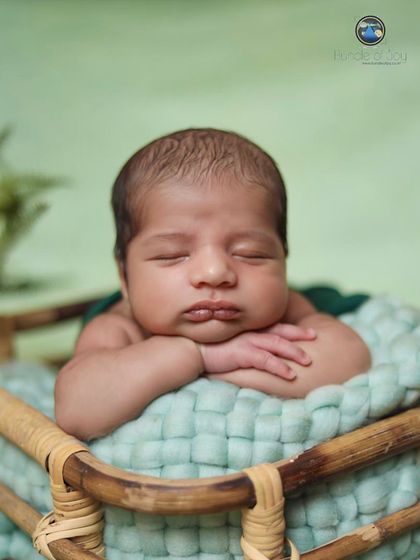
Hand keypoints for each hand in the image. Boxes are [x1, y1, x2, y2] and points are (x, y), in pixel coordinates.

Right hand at [198, 323, 316, 379]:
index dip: (292, 328)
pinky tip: (291, 375)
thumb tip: (251, 353)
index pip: (275, 327)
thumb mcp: (228, 343)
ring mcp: (247, 342)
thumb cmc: (207, 348)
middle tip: (315, 337)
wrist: (190, 350)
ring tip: (308, 360)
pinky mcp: (242, 354)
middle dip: (299, 334)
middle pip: (280, 332)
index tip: (308, 331)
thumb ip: (241, 344)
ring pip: (277, 345)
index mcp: (248, 330)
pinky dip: (280, 367)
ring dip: (294, 352)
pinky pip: (266, 360)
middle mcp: (250, 333)